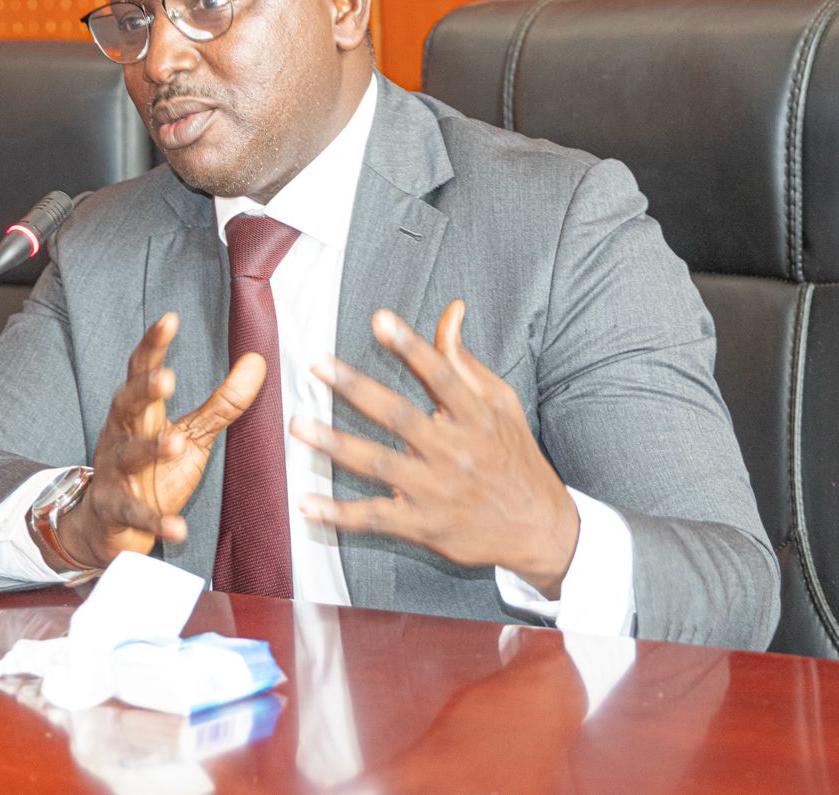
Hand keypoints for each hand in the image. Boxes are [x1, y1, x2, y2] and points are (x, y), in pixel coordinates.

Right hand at [55, 312, 265, 568]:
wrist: (107, 526)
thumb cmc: (153, 470)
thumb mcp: (192, 434)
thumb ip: (222, 402)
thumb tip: (258, 360)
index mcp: (138, 413)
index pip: (142, 371)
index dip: (153, 345)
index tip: (169, 319)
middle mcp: (121, 436)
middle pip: (127, 405)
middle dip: (144, 391)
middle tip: (166, 378)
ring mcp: (115, 475)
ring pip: (128, 457)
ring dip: (150, 450)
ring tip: (175, 444)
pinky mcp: (118, 513)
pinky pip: (136, 516)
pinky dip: (156, 522)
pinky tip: (178, 529)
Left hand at [293, 301, 580, 597]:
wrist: (539, 528)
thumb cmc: (514, 456)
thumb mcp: (500, 403)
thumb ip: (465, 360)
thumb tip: (451, 310)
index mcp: (477, 418)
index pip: (442, 375)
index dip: (411, 347)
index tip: (380, 319)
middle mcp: (456, 452)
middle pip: (400, 417)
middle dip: (357, 389)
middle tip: (319, 365)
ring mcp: (438, 491)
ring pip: (380, 464)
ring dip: (336, 445)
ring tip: (300, 425)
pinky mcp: (425, 526)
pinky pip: (376, 518)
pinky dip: (340, 514)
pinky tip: (307, 504)